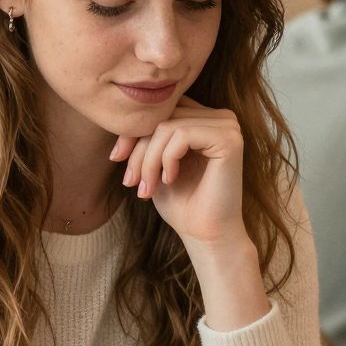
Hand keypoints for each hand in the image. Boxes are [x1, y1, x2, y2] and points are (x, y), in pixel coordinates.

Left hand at [110, 100, 248, 250]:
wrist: (206, 236)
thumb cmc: (182, 203)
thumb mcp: (155, 163)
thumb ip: (146, 136)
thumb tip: (121, 118)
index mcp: (205, 119)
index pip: (161, 109)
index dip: (133, 131)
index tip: (116, 158)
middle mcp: (220, 117)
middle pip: (163, 115)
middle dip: (138, 148)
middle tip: (130, 181)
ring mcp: (228, 126)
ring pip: (168, 126)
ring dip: (149, 159)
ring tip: (147, 187)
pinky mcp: (229, 140)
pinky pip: (182, 135)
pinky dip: (167, 159)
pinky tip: (169, 180)